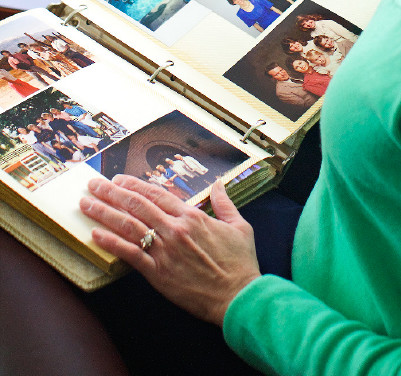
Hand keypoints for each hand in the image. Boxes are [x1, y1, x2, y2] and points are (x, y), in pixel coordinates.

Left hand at [80, 176, 260, 326]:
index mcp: (192, 216)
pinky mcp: (158, 273)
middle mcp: (175, 229)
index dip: (135, 185)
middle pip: (137, 205)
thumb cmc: (240, 262)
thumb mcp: (239, 226)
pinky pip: (129, 254)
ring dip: (104, 213)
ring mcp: (164, 251)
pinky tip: (95, 234)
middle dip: (112, 192)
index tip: (118, 179)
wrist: (238, 296)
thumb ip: (225, 202)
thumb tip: (218, 184)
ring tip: (86, 203)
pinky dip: (111, 243)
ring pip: (128, 226)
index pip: (157, 194)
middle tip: (94, 184)